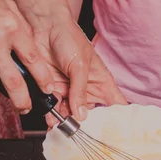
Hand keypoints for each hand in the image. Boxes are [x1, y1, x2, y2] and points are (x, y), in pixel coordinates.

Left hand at [21, 9, 126, 125]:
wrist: (42, 27)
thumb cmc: (68, 38)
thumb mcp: (79, 65)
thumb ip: (79, 91)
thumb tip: (82, 115)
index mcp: (101, 82)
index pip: (116, 104)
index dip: (118, 119)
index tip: (114, 132)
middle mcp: (87, 89)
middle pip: (91, 115)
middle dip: (85, 125)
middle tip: (80, 132)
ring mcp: (69, 90)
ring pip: (70, 114)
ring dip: (65, 121)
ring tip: (62, 126)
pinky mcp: (52, 90)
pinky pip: (53, 108)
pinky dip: (51, 115)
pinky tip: (50, 119)